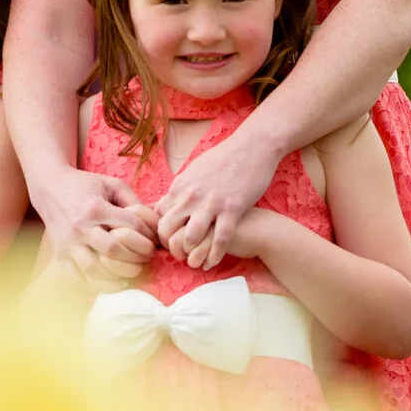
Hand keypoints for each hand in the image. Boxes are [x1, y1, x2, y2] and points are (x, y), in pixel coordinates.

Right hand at [36, 167, 158, 283]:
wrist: (50, 188)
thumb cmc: (86, 186)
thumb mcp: (111, 184)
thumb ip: (134, 201)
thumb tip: (155, 223)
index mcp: (96, 208)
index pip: (130, 226)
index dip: (148, 236)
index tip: (154, 243)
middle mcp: (81, 227)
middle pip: (113, 250)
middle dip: (135, 258)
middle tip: (145, 260)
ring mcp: (68, 244)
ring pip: (94, 269)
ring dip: (116, 276)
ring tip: (130, 275)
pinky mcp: (59, 255)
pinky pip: (75, 279)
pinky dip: (92, 286)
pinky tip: (107, 283)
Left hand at [155, 128, 279, 269]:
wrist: (252, 146)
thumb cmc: (224, 159)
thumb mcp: (193, 171)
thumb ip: (180, 190)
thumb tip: (167, 203)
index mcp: (179, 187)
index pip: (157, 217)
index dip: (160, 234)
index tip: (169, 243)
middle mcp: (191, 196)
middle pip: (167, 229)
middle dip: (170, 247)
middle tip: (179, 255)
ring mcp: (211, 203)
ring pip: (190, 237)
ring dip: (191, 253)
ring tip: (194, 260)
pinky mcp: (233, 208)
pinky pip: (220, 240)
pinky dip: (214, 256)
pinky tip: (212, 263)